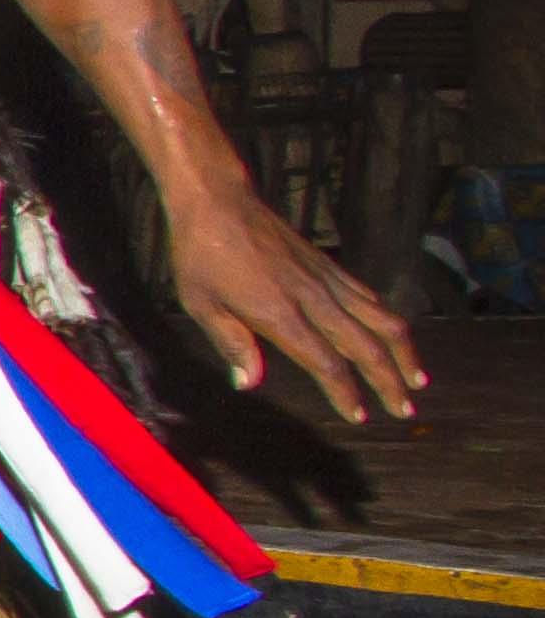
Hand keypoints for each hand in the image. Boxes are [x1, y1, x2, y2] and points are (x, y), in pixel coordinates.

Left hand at [163, 179, 422, 423]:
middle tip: (404, 409)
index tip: (360, 416)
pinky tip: (394, 336)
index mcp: (280, 313)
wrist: (218, 200)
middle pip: (365, 346)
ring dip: (403, 352)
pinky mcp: (328, 265)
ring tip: (417, 380)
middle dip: (389, 381)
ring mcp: (325, 278)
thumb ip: (230, 344)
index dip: (345, 392)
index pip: (326, 362)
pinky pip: (368, 297)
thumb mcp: (200, 304)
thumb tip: (248, 383)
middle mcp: (313, 297)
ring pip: (380, 319)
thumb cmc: (201, 253)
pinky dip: (388, 320)